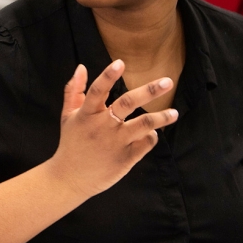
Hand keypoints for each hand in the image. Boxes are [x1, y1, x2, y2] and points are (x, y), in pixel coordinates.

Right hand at [49, 61, 178, 198]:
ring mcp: (115, 143)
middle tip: (168, 81)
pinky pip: (145, 143)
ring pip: (144, 125)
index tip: (120, 63)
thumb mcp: (68, 116)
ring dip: (161, 117)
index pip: (97, 90)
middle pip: (127, 103)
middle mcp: (102, 126)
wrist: (70, 178)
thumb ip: (74, 91)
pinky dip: (152, 136)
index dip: (108, 76)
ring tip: (174, 113)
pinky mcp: (125, 158)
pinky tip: (152, 134)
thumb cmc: (71, 143)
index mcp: (86, 114)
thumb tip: (81, 67)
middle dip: (149, 91)